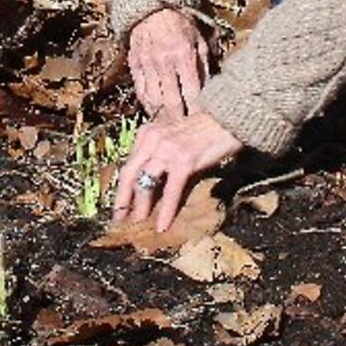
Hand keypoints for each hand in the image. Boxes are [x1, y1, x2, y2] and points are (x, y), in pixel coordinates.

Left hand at [113, 112, 243, 231]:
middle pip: (129, 174)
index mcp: (147, 133)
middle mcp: (152, 139)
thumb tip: (151, 183)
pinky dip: (166, 211)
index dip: (121, 186)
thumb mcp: (173, 137)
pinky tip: (162, 225)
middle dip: (122, 199)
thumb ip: (159, 154)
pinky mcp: (183, 161)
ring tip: (138, 223)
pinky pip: (170, 191)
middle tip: (118, 218)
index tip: (119, 203)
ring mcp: (166, 149)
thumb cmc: (203, 131)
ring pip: (145, 183)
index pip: (129, 164)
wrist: (228, 120)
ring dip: (141, 207)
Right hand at [128, 9, 208, 120]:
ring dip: (161, 114)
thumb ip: (203, 65)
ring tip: (168, 125)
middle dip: (178, 119)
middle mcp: (164, 61)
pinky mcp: (134, 63)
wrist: (152, 8)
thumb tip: (209, 90)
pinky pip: (140, 90)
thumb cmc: (180, 25)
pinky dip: (147, 103)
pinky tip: (154, 110)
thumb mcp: (199, 41)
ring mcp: (147, 63)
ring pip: (153, 99)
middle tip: (182, 132)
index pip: (191, 91)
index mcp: (184, 55)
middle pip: (171, 100)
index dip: (195, 110)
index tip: (199, 123)